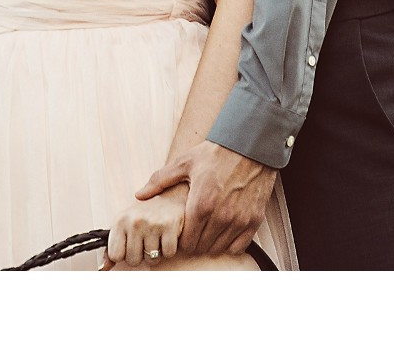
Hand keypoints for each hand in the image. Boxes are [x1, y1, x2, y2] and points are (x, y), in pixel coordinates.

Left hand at [101, 183, 186, 269]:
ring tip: (156, 237)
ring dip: (156, 253)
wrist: (169, 196)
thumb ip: (112, 249)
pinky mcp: (170, 225)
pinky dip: (169, 249)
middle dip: (141, 256)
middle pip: (133, 260)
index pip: (115, 255)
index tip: (130, 245)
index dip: (124, 255)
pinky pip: (168, 253)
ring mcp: (152, 223)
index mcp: (119, 221)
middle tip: (146, 241)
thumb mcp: (123, 227)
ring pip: (152, 259)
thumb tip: (103, 269)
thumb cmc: (143, 215)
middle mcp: (134, 221)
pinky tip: (167, 236)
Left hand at [137, 141, 276, 256]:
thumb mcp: (184, 162)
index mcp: (200, 205)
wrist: (249, 145)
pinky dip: (231, 243)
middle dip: (195, 241)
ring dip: (212, 243)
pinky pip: (239, 247)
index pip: (186, 242)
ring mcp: (239, 220)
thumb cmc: (215, 153)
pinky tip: (225, 230)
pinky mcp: (254, 221)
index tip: (183, 230)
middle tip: (194, 229)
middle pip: (201, 247)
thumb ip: (160, 181)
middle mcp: (220, 217)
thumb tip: (139, 195)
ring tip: (209, 228)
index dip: (181, 238)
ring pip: (219, 248)